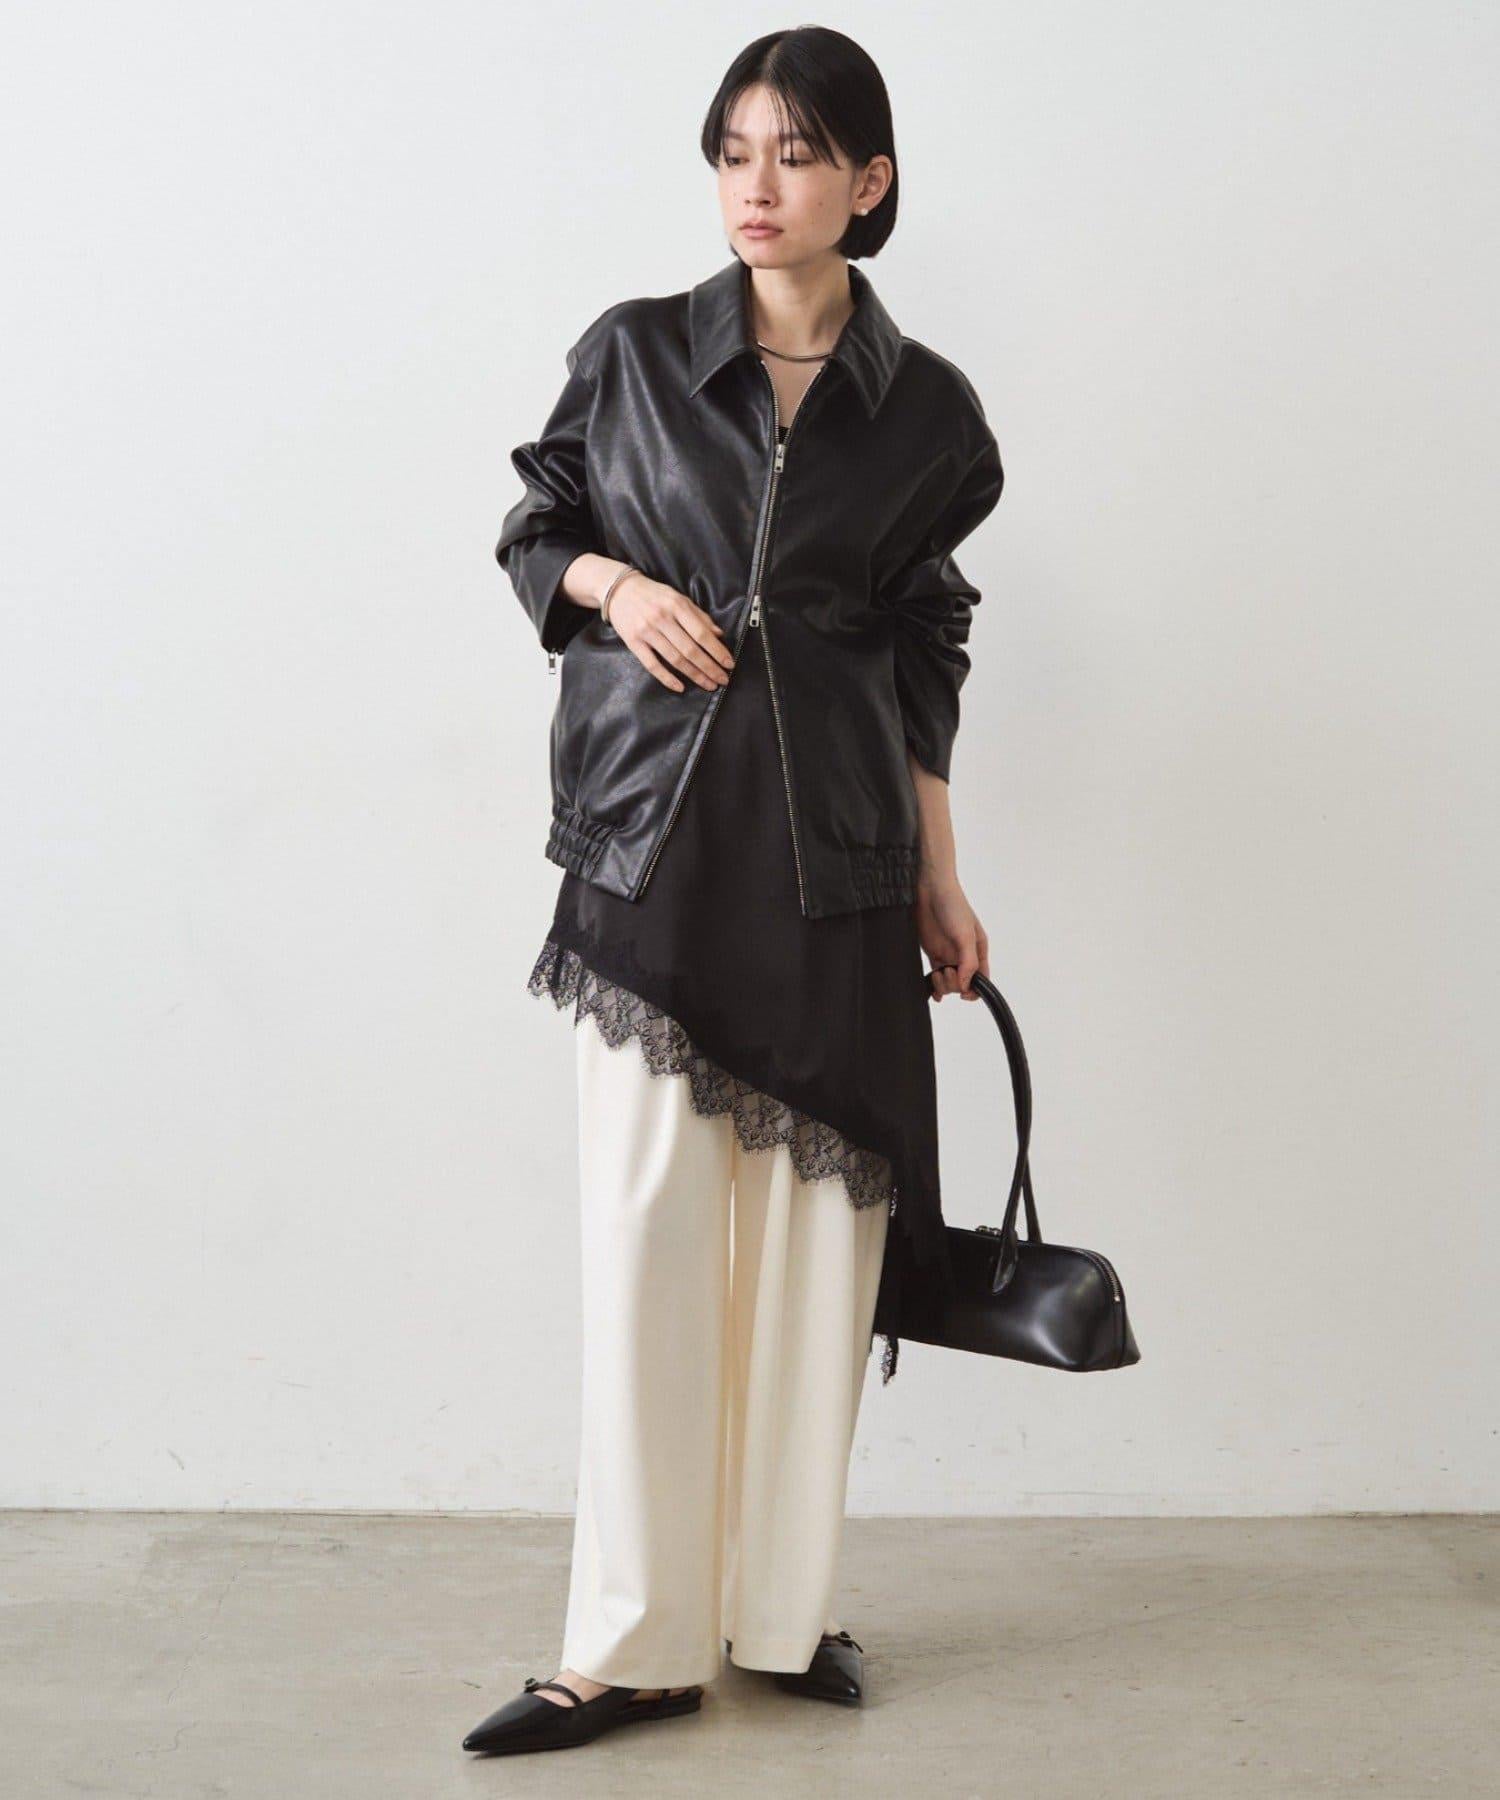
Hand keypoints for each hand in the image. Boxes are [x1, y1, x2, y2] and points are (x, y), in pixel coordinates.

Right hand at [606, 570, 734, 692]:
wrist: (619, 589)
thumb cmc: (653, 594)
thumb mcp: (678, 597)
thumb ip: (698, 615)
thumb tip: (719, 633)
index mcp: (676, 605)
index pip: (701, 633)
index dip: (717, 650)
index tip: (729, 663)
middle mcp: (662, 618)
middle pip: (690, 649)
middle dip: (710, 667)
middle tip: (723, 680)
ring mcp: (646, 631)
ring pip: (675, 659)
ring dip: (694, 675)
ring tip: (708, 684)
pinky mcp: (633, 642)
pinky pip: (652, 664)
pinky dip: (667, 678)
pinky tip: (680, 687)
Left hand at [914, 873, 989, 1000]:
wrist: (930, 890)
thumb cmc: (953, 906)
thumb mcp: (965, 935)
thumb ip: (968, 962)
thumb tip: (966, 985)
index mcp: (978, 950)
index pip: (982, 979)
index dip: (973, 989)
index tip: (963, 991)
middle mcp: (964, 954)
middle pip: (963, 983)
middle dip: (955, 984)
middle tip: (947, 970)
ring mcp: (948, 954)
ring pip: (949, 982)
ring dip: (942, 984)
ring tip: (938, 974)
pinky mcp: (933, 953)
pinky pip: (936, 975)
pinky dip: (934, 985)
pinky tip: (932, 988)